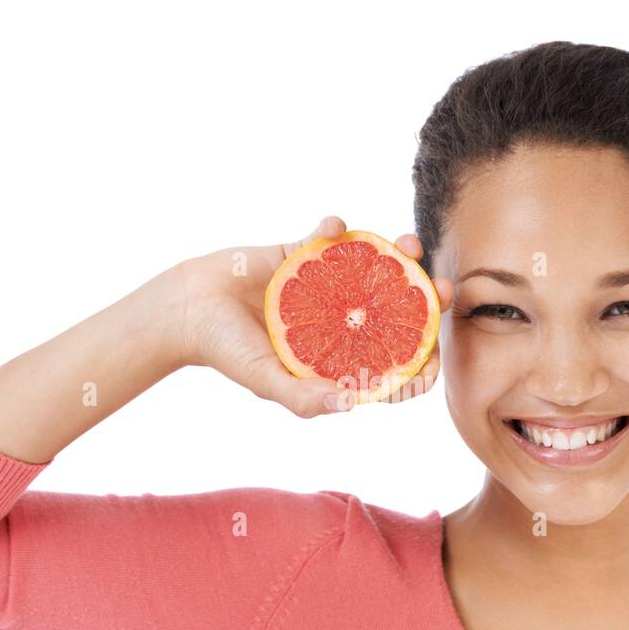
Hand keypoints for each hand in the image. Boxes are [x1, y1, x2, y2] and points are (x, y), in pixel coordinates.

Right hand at [169, 215, 453, 417]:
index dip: (417, 363)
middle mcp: (337, 321)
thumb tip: (350, 404)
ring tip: (409, 243)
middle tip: (441, 288)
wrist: (187, 308)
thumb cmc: (226, 352)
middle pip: (393, 311)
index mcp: (336, 356)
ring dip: (395, 254)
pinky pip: (327, 238)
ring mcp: (323, 286)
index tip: (436, 354)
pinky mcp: (302, 255)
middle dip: (424, 300)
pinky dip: (334, 229)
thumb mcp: (265, 381)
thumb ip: (303, 398)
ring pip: (371, 269)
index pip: (389, 364)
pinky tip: (334, 224)